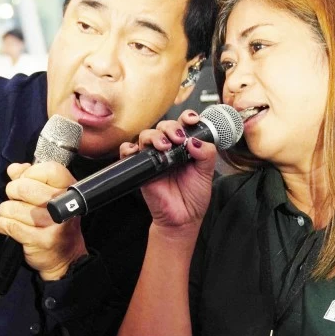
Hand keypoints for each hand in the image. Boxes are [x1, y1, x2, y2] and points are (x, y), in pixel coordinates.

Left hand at [0, 162, 86, 281]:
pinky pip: (8, 225)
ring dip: (6, 211)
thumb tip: (14, 169)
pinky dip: (2, 225)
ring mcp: (52, 224)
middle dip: (12, 192)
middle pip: (23, 187)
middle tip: (15, 199)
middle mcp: (62, 205)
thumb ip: (32, 178)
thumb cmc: (57, 223)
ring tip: (14, 216)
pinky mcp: (40, 240)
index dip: (29, 173)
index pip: (47, 169)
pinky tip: (9, 227)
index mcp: (68, 189)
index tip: (24, 180)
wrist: (66, 257)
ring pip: (11, 207)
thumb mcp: (52, 196)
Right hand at [119, 110, 216, 229]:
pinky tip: (136, 151)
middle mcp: (169, 149)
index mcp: (185, 147)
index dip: (186, 118)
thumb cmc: (193, 196)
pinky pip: (128, 152)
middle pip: (163, 126)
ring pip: (146, 135)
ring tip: (164, 147)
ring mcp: (153, 157)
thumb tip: (194, 140)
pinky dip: (129, 148)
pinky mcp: (141, 168)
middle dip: (170, 127)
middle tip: (178, 138)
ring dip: (154, 136)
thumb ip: (206, 154)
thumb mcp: (206, 173)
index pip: (183, 124)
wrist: (182, 218)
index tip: (191, 120)